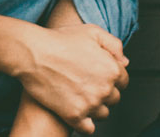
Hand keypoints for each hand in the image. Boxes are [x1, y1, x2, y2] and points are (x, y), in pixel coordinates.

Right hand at [12, 23, 127, 134]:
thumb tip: (124, 61)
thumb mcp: (92, 32)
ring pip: (103, 114)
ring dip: (95, 106)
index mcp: (111, 69)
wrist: (35, 54)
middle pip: (114, 98)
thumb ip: (113, 44)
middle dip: (104, 91)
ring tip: (81, 94)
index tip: (100, 74)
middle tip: (88, 82)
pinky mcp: (74, 116)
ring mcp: (90, 104)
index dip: (112, 76)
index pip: (124, 81)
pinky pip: (89, 128)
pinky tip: (77, 109)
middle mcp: (104, 89)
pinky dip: (85, 122)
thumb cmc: (60, 41)